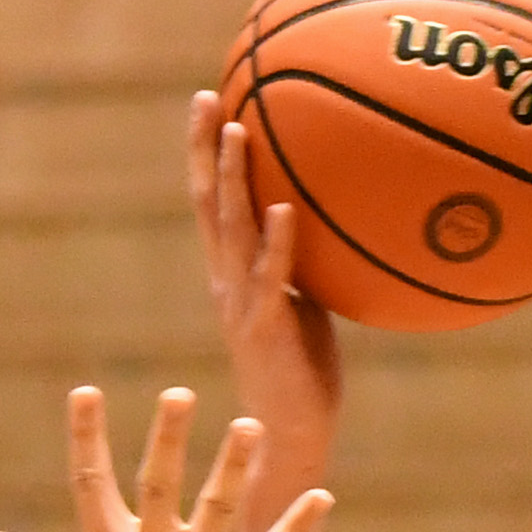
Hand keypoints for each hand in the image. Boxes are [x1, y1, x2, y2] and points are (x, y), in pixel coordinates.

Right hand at [0, 387, 329, 531]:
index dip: (85, 436)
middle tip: (179, 394)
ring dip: (234, 468)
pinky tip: (323, 496)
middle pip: (160, 487)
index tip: (85, 391)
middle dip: (168, 439)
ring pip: (218, 512)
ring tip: (251, 424)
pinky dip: (296, 528)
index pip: (89, 484)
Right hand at [186, 92, 338, 453]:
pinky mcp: (266, 327)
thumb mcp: (303, 299)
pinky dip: (278, 241)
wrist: (290, 432)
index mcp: (231, 273)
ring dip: (231, 180)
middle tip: (205, 98)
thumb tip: (328, 215)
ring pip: (231, 231)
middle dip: (203, 150)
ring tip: (236, 132)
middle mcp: (226, 281)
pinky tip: (285, 206)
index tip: (208, 103)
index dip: (204, 154)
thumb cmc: (303, 369)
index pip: (211, 202)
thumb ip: (303, 259)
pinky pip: (272, 276)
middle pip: (207, 204)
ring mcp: (242, 303)